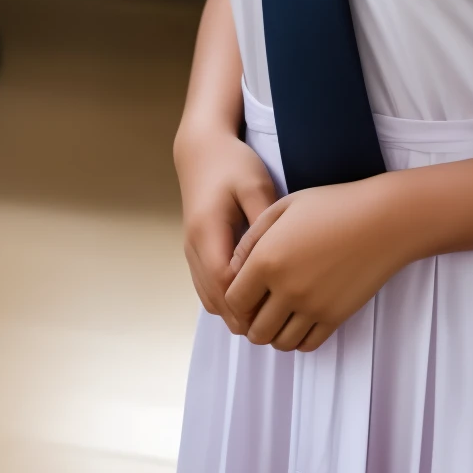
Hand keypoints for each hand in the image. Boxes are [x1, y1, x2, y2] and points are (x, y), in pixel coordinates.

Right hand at [178, 130, 277, 335]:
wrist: (202, 150)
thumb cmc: (232, 164)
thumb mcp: (255, 185)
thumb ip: (265, 221)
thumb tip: (280, 257)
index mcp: (208, 231)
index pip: (223, 282)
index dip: (247, 302)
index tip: (278, 308)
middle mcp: (194, 247)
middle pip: (214, 298)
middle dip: (243, 315)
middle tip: (278, 322)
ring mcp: (191, 251)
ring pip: (208, 298)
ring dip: (234, 311)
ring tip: (268, 315)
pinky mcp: (195, 251)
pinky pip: (207, 288)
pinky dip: (226, 299)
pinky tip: (252, 297)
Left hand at [224, 176, 405, 352]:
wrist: (383, 219)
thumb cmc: (333, 205)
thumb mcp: (285, 207)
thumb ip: (252, 237)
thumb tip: (234, 266)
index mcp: (267, 259)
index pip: (233, 301)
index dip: (235, 301)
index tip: (244, 293)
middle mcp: (286, 289)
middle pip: (254, 331)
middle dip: (252, 323)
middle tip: (261, 309)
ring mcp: (312, 307)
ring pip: (280, 343)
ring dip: (275, 334)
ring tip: (281, 315)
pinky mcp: (335, 317)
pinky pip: (308, 345)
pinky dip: (299, 339)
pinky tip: (302, 320)